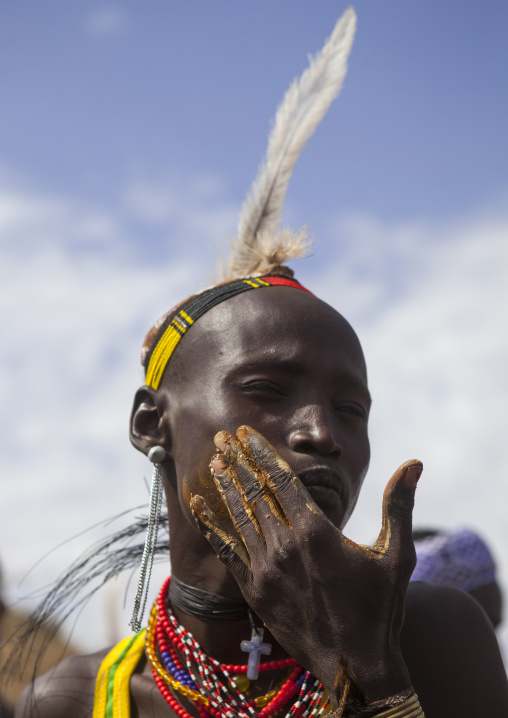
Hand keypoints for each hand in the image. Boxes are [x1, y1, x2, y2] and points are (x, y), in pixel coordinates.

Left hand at [190, 425, 421, 708]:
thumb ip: (399, 506)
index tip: (244, 432)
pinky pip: (226, 551)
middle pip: (254, 492)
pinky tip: (199, 506)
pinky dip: (212, 525)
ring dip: (224, 486)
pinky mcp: (255, 591)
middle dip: (236, 461)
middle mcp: (285, 546)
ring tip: (212, 461)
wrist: (355, 666)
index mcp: (316, 532)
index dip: (259, 452)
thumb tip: (414, 463)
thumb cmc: (379, 609)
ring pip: (239, 516)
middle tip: (221, 436)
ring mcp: (265, 569)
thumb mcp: (396, 555)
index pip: (280, 479)